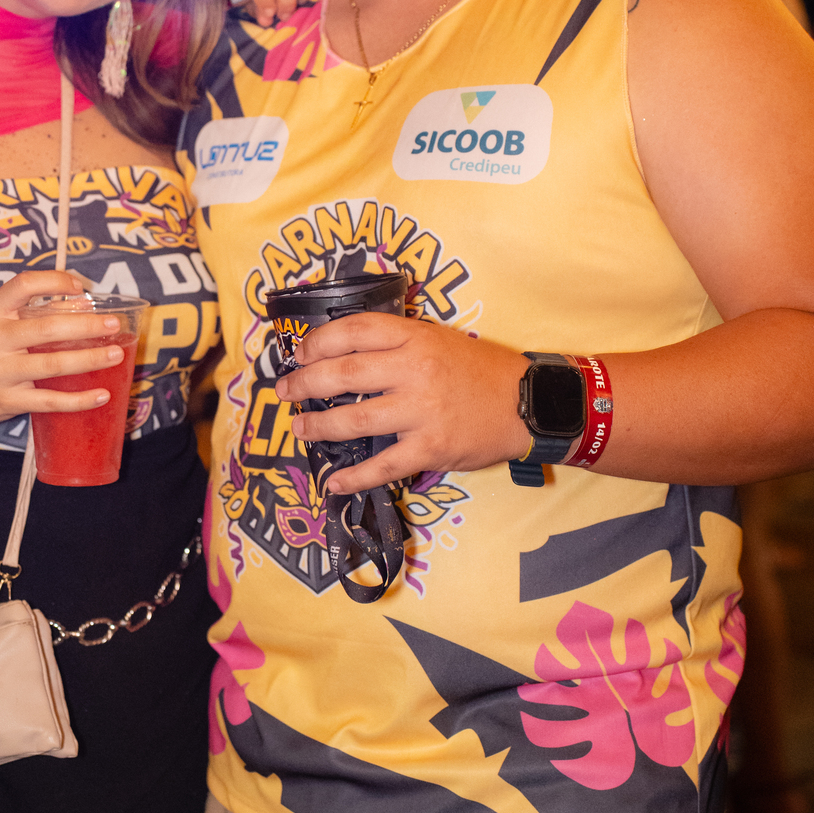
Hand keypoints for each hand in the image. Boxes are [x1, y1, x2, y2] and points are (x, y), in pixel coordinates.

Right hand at [0, 270, 130, 431]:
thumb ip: (31, 311)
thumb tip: (82, 302)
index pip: (24, 285)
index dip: (55, 281)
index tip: (81, 287)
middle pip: (47, 328)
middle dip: (86, 326)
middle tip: (113, 324)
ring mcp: (1, 372)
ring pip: (53, 365)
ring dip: (90, 359)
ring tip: (116, 354)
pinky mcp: (9, 400)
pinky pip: (50, 400)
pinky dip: (79, 399)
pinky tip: (102, 394)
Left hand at [274, 314, 528, 491]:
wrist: (528, 402)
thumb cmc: (481, 370)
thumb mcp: (440, 340)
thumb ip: (399, 345)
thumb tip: (346, 355)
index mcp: (415, 337)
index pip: (354, 331)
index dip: (317, 342)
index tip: (299, 353)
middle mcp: (414, 370)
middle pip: (343, 374)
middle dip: (304, 384)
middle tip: (285, 392)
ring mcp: (422, 410)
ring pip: (354, 419)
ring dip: (318, 426)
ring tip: (300, 428)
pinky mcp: (431, 447)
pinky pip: (383, 465)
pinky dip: (354, 477)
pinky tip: (334, 482)